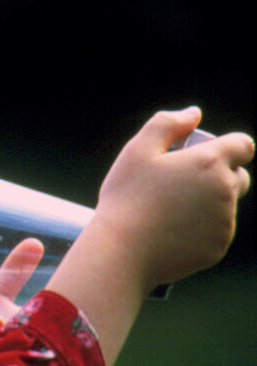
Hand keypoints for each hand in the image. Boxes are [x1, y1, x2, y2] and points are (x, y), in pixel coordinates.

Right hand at [47, 107, 252, 365]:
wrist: (122, 251)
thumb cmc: (126, 199)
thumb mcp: (136, 151)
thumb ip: (166, 124)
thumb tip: (193, 113)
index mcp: (210, 162)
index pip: (244, 145)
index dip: (227, 146)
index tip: (200, 155)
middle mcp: (226, 191)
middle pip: (239, 176)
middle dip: (218, 175)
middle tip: (179, 184)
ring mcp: (225, 222)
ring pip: (225, 206)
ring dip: (207, 204)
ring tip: (168, 211)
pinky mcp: (218, 247)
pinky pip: (216, 232)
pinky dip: (200, 230)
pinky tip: (170, 231)